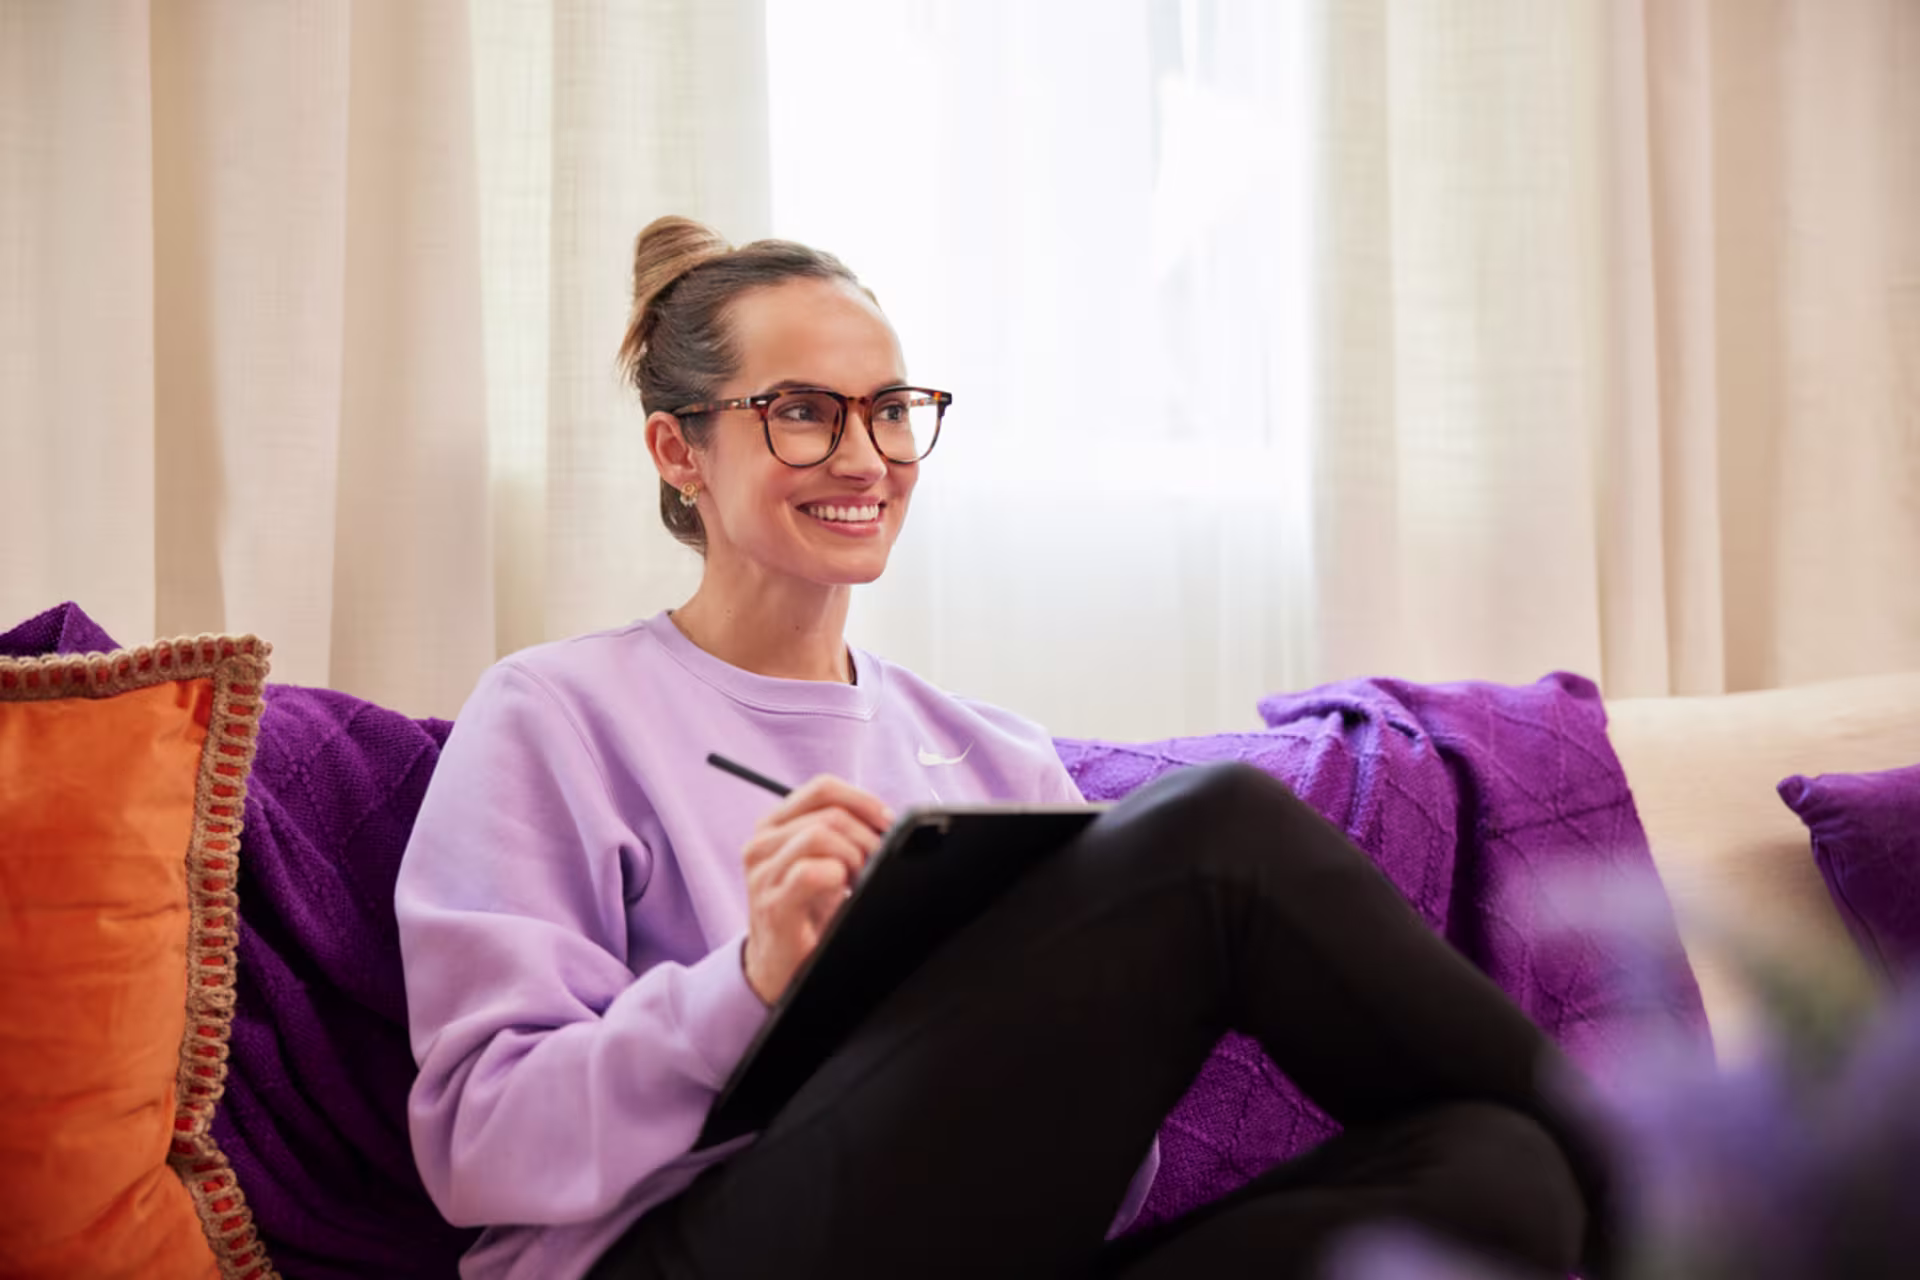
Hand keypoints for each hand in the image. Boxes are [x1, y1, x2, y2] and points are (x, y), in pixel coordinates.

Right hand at [740, 775, 894, 1004]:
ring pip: (820, 835)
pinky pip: (811, 872)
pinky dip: (837, 876)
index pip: (822, 788)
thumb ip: (841, 832)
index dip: (863, 800)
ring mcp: (763, 874)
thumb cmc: (809, 910)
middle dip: (866, 835)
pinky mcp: (773, 905)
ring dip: (853, 856)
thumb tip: (886, 818)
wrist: (782, 965)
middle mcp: (761, 844)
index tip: (887, 822)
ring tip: (857, 880)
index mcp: (774, 825)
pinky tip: (842, 893)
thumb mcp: (823, 860)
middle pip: (829, 813)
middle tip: (876, 862)